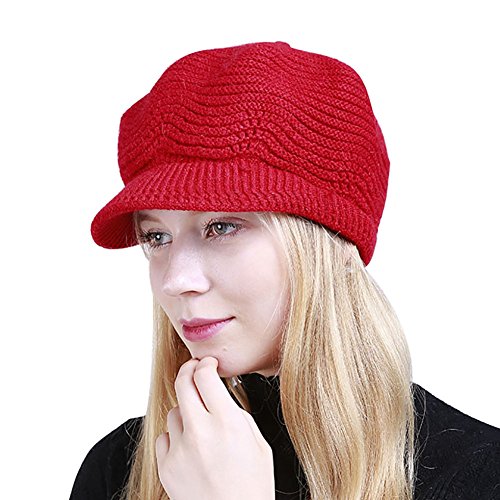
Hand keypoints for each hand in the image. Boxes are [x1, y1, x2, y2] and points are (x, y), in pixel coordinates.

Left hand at [155, 356, 274, 499]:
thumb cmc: (252, 486)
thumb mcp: (258, 443)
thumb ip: (236, 414)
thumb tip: (218, 395)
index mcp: (227, 422)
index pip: (205, 376)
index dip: (205, 364)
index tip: (208, 364)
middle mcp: (201, 432)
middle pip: (182, 384)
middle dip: (188, 371)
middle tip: (193, 370)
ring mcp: (180, 450)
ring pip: (174, 411)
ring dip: (185, 410)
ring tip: (199, 424)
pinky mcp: (166, 467)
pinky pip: (164, 437)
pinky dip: (175, 436)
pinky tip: (189, 446)